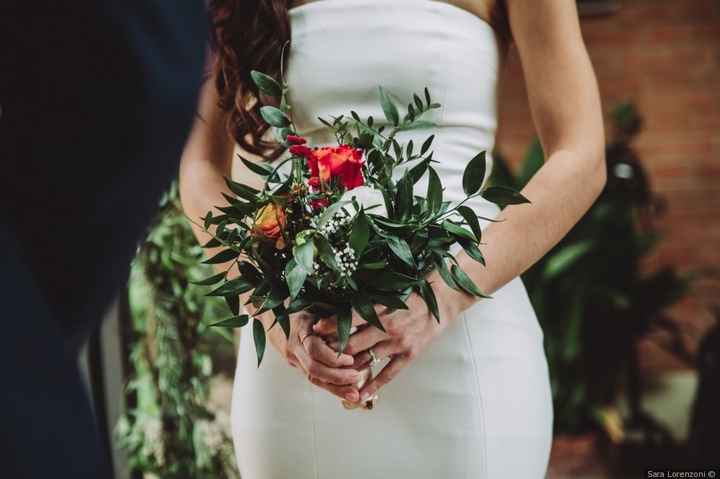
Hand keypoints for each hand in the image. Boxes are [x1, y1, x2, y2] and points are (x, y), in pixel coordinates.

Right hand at [269, 311, 362, 402]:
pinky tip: (346, 393)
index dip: (332, 357)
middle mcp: (294, 347)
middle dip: (336, 376)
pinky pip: (313, 378)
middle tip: (356, 377)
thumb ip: (331, 316)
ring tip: (355, 395)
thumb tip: (354, 322)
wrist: (270, 315)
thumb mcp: (315, 305)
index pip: (314, 349)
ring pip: (313, 378)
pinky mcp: (297, 365)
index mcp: (299, 329)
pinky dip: (330, 386)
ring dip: (335, 388)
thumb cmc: (299, 305)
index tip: (350, 359)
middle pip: (313, 368)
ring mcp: (294, 358)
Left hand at [321, 277, 464, 403]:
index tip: (315, 329)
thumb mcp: (389, 294)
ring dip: (349, 369)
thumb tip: (343, 311)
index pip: (349, 319)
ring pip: (367, 359)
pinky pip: (388, 373)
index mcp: (381, 309)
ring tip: (333, 376)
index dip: (331, 325)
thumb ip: (369, 304)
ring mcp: (398, 343)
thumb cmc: (413, 295)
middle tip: (319, 355)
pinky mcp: (409, 354)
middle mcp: (387, 327)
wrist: (441, 301)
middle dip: (334, 350)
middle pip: (353, 343)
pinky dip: (373, 385)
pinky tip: (361, 394)